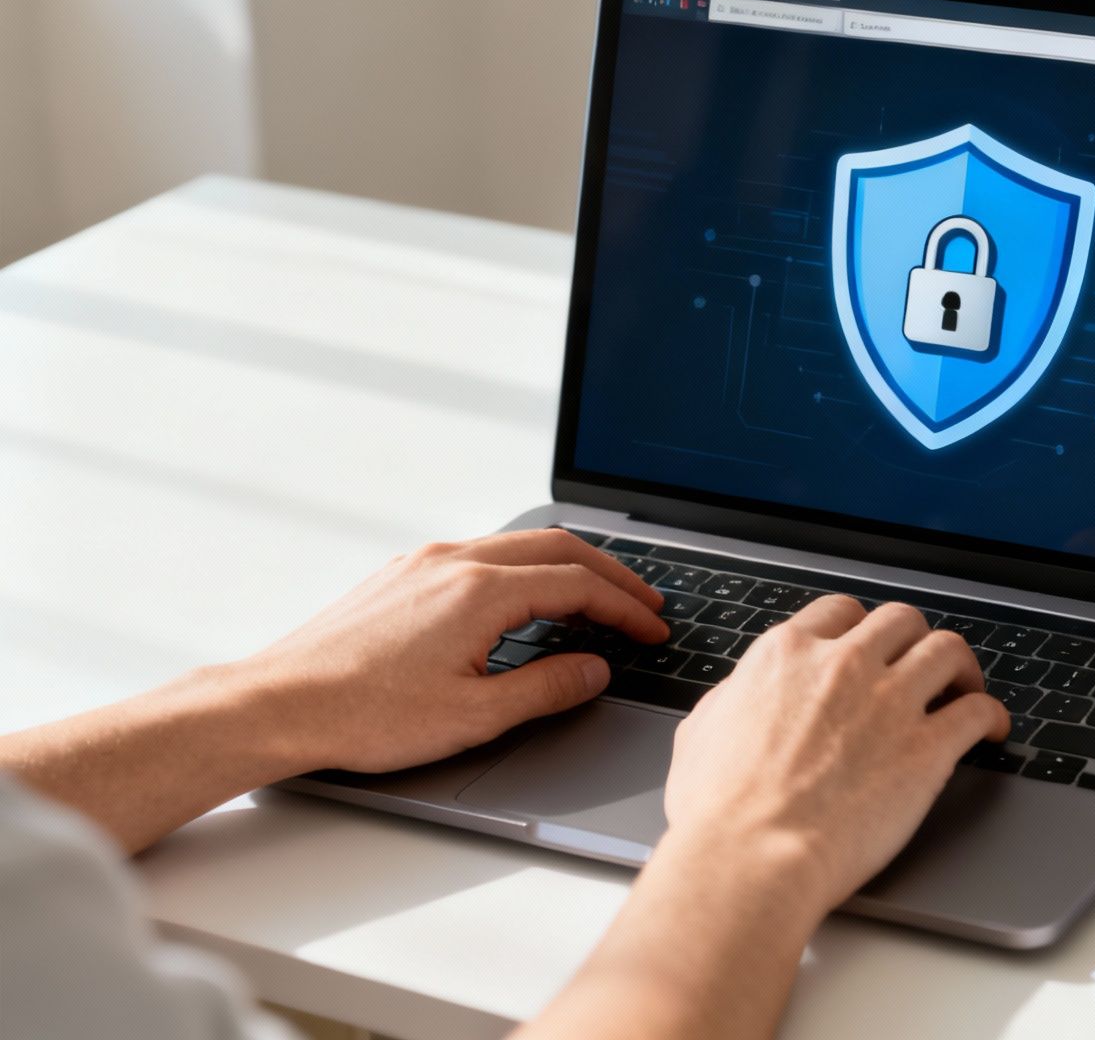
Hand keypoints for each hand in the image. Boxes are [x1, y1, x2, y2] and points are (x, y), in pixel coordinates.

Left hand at [229, 529, 669, 774]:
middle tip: (646, 602)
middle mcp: (453, 561)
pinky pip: (481, 553)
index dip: (626, 608)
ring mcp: (423, 562)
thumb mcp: (473, 717)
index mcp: (479, 591)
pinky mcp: (400, 575)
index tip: (653, 630)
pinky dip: (524, 568)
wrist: (275, 705)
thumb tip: (592, 669)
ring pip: (517, 544)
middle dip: (611, 574)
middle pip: (557, 547)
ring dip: (568, 566)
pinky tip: (527, 598)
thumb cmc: (362, 715)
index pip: (579, 585)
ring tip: (597, 595)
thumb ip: (545, 689)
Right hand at [657, 596, 1010, 918]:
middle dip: (914, 639)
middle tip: (920, 665)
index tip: (870, 647)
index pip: (840, 612)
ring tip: (965, 687)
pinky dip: (991, 715)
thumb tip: (741, 696)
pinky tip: (991, 729)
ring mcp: (890, 703)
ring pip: (947, 650)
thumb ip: (733, 700)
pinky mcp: (927, 749)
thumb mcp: (701, 733)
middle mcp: (843, 666)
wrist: (752, 857)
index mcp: (787, 656)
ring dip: (961, 667)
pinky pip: (978, 711)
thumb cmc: (718, 812)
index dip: (861, 629)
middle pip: (901, 620)